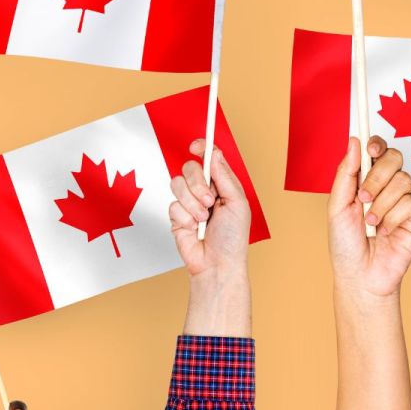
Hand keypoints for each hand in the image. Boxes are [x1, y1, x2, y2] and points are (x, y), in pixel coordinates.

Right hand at [168, 139, 251, 276]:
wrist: (217, 264)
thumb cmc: (233, 237)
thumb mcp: (237, 202)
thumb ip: (224, 176)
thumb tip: (214, 154)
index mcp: (222, 185)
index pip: (209, 159)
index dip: (202, 148)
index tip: (197, 145)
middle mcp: (204, 191)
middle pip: (190, 168)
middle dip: (198, 183)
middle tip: (210, 200)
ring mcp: (189, 203)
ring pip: (177, 184)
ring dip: (193, 203)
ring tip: (204, 218)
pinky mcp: (176, 216)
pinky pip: (173, 205)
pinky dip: (185, 217)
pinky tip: (194, 228)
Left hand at [327, 136, 410, 298]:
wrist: (359, 276)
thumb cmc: (345, 244)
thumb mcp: (337, 205)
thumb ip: (346, 173)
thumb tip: (354, 141)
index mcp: (367, 179)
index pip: (378, 151)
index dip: (377, 144)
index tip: (370, 149)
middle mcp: (387, 187)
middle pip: (394, 158)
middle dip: (377, 177)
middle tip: (363, 197)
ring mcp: (403, 201)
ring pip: (403, 181)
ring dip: (382, 204)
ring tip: (371, 223)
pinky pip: (410, 204)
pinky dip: (393, 218)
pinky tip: (385, 232)